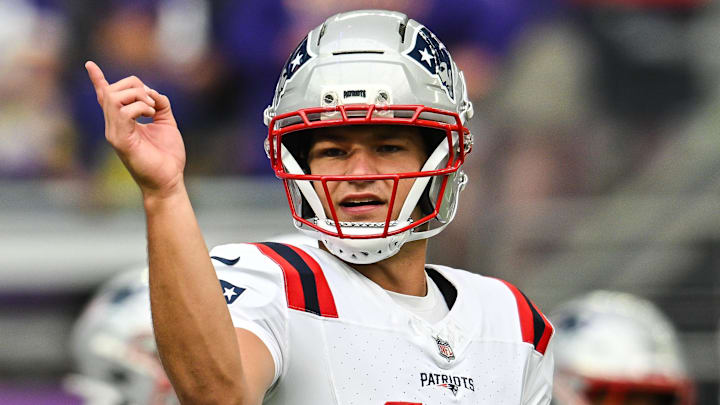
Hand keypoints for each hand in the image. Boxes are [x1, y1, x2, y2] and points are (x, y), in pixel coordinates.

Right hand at [85, 61, 185, 197]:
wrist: (169, 180)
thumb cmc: (167, 156)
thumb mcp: (166, 123)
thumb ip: (160, 105)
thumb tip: (152, 91)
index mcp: (123, 122)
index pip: (105, 98)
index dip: (98, 80)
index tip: (89, 64)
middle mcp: (114, 126)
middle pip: (111, 91)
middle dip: (134, 85)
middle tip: (152, 101)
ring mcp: (115, 133)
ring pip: (114, 98)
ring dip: (138, 95)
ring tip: (152, 109)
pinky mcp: (121, 141)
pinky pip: (123, 112)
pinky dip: (140, 106)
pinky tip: (151, 114)